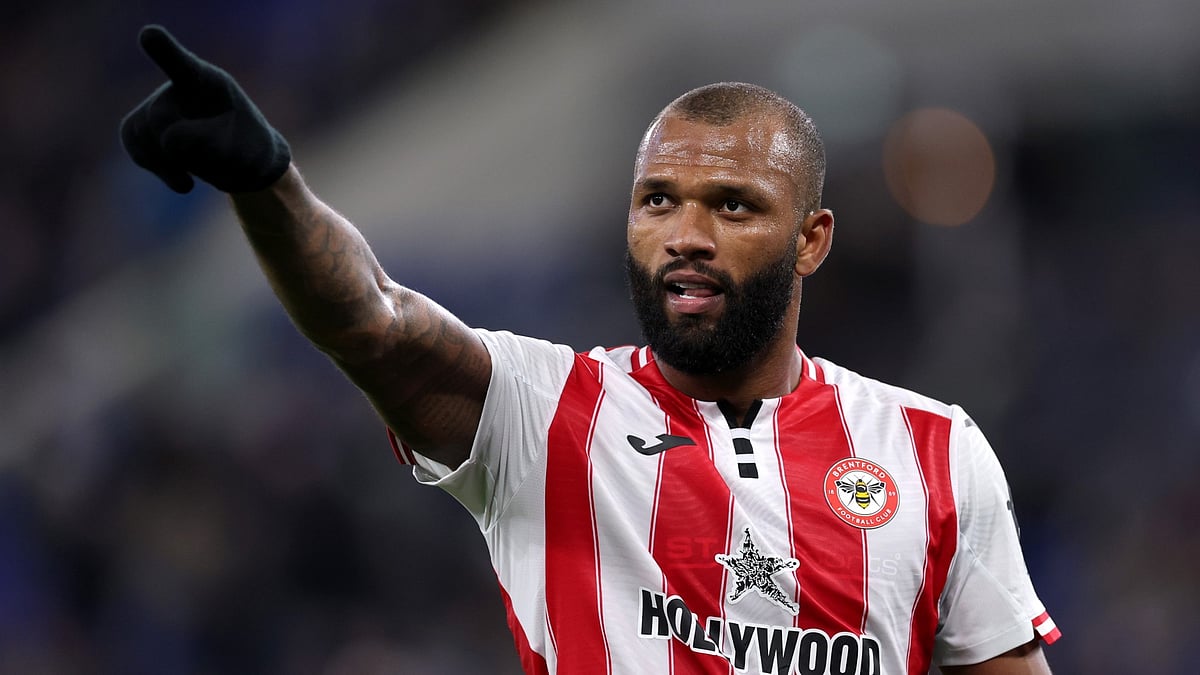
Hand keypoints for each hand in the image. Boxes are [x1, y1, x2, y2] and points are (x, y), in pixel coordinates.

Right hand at [119, 25, 290, 193]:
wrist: (244, 160)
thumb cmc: (249, 149)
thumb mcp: (245, 153)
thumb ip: (213, 145)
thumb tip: (169, 141)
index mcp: (208, 82)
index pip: (183, 65)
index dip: (164, 50)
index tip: (149, 35)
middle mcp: (178, 87)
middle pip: (159, 119)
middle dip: (182, 147)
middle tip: (215, 153)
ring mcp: (159, 104)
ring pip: (141, 134)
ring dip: (170, 161)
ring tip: (202, 168)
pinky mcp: (145, 125)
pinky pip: (136, 146)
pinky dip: (158, 168)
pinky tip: (185, 183)